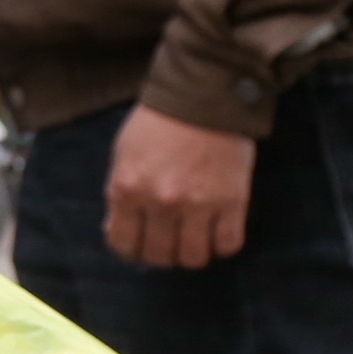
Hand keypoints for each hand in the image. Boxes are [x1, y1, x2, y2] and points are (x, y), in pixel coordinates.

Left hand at [105, 105, 255, 269]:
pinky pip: (228, 245)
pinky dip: (222, 245)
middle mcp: (160, 202)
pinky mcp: (233, 202)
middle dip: (162, 254)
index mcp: (127, 189)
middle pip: (160, 256)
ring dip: (192, 253)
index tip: (140, 243)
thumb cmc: (158, 122)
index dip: (131, 249)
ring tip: (194, 238)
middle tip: (169, 242)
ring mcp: (198, 205)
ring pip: (194, 258)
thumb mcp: (124, 155)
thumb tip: (119, 228)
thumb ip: (121, 192)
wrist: (204, 95)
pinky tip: (218, 231)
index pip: (123, 243)